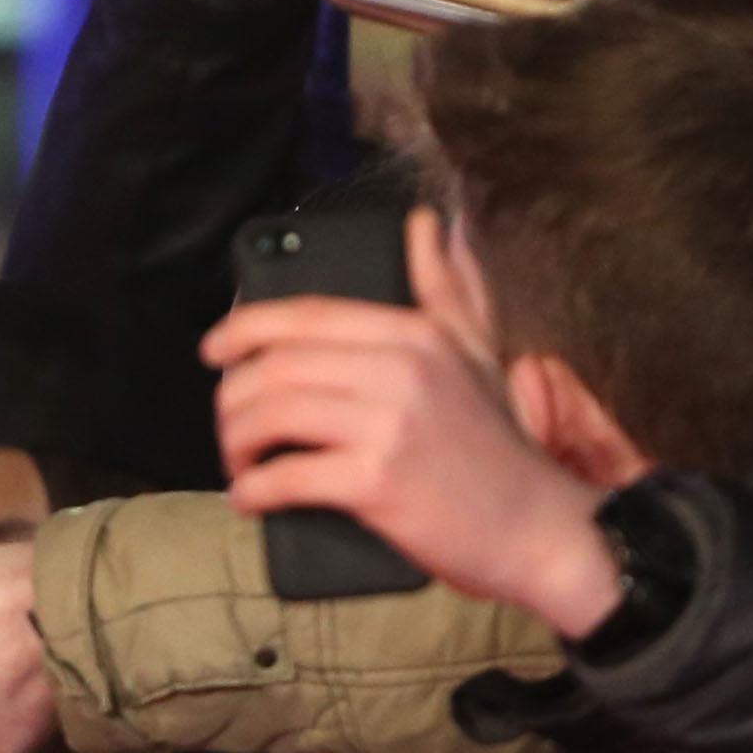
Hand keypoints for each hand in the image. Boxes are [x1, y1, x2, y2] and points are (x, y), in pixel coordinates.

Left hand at [203, 294, 622, 635]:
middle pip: (275, 366)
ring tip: (240, 465)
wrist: (538, 529)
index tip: (214, 350)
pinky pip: (285, 477)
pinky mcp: (377, 483)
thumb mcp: (479, 353)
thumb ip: (449, 288)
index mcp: (414, 334)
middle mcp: (400, 369)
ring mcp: (388, 426)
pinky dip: (253, 491)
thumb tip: (430, 223)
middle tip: (230, 428)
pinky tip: (251, 499)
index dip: (244, 327)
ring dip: (235, 444)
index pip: (306, 315)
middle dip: (232, 399)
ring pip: (269, 415)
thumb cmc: (499, 448)